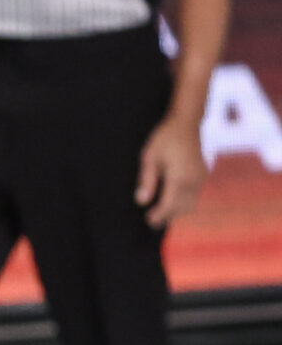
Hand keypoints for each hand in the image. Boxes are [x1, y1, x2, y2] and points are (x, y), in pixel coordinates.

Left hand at [135, 114, 207, 228]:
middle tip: (152, 221)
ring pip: (191, 203)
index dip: (159, 215)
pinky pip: (195, 195)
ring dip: (177, 210)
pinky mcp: (203, 175)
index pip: (169, 205)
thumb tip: (141, 201)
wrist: (186, 123)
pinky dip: (184, 201)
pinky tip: (171, 200)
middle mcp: (194, 181)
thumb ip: (147, 180)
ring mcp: (201, 178)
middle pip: (181, 208)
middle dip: (168, 216)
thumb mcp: (149, 157)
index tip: (148, 220)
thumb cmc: (164, 138)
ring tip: (160, 213)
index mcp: (179, 178)